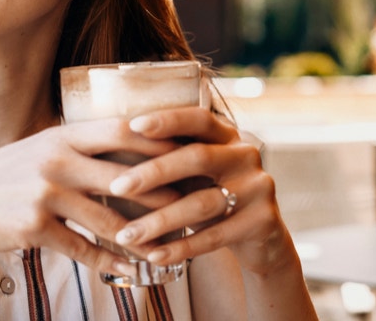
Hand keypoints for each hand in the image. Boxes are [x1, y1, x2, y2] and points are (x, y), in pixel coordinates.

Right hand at [0, 119, 177, 277]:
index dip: (160, 138)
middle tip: (198, 202)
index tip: (193, 148)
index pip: (123, 130)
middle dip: (166, 191)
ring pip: (108, 219)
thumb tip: (128, 134)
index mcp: (63, 136)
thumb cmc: (6, 175)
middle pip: (125, 176)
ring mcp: (45, 194)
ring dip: (143, 236)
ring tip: (172, 246)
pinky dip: (109, 260)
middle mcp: (56, 160)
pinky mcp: (34, 227)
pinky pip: (82, 247)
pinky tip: (132, 268)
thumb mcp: (41, 148)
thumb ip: (80, 145)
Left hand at [105, 107, 291, 275]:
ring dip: (160, 221)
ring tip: (126, 235)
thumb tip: (112, 149)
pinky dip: (180, 247)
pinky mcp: (262, 221)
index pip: (199, 119)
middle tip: (117, 187)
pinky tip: (153, 255)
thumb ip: (170, 158)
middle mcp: (246, 155)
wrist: (261, 237)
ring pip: (202, 203)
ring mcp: (259, 187)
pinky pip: (215, 236)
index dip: (168, 120)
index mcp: (228, 135)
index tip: (133, 126)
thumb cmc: (212, 196)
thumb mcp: (195, 173)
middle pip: (198, 158)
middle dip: (153, 172)